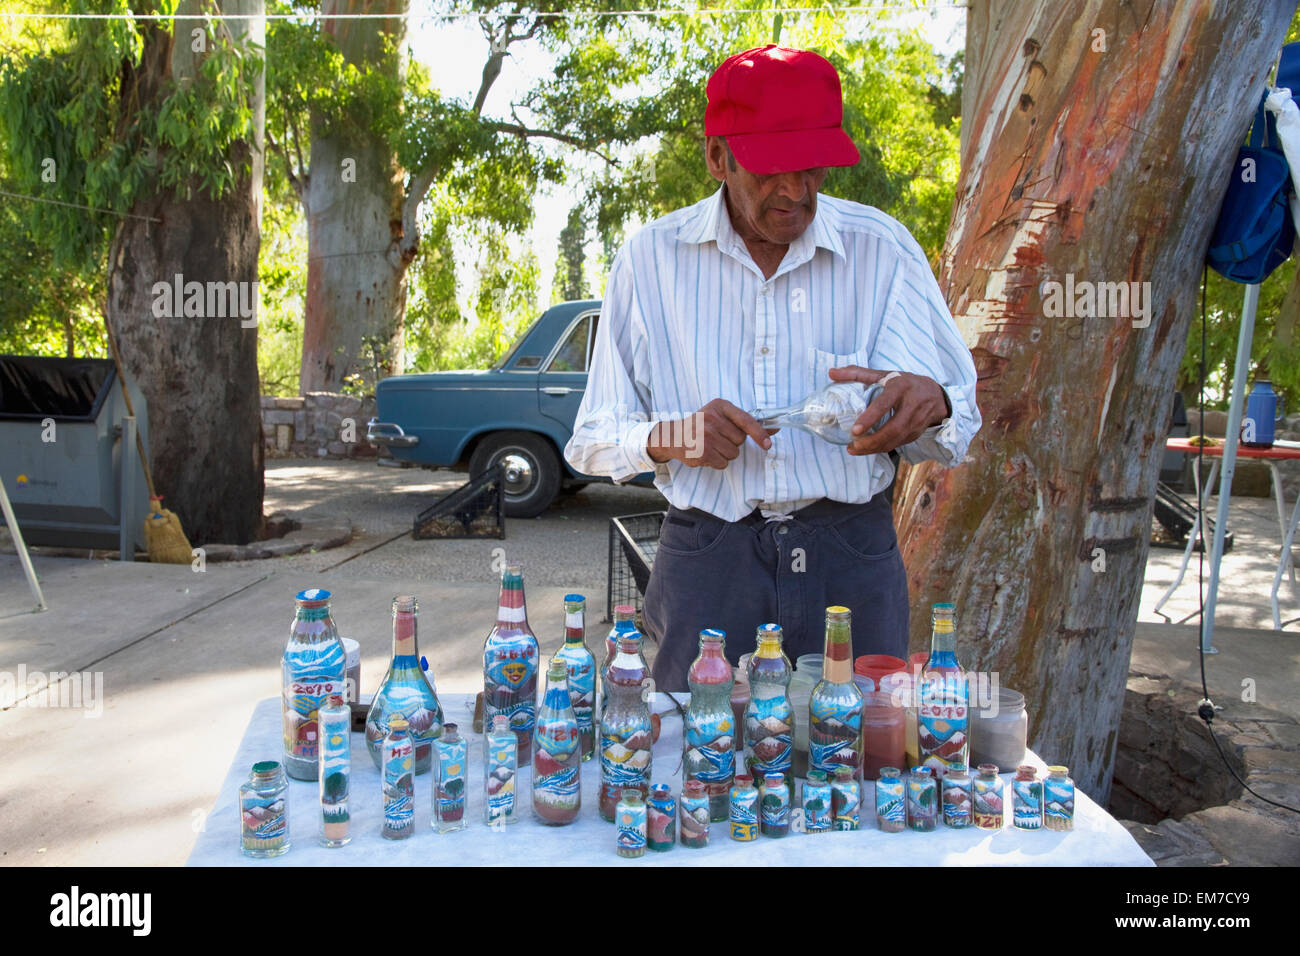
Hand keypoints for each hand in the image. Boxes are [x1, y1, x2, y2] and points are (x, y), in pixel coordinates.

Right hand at [647, 398, 776, 468]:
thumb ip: (747, 422)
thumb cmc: (702, 425)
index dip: (759, 434)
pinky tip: (705, 453)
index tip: (767, 444)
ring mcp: (706, 435)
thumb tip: (775, 429)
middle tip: (717, 437)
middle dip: (732, 443)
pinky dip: (717, 462)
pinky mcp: (702, 452)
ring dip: (725, 454)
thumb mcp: (721, 416)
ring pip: (733, 453)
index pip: (746, 420)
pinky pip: (723, 463)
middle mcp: (712, 418)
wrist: (673, 436)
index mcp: (720, 406)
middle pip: (740, 440)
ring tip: (710, 445)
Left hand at [828, 366, 949, 456]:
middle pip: (893, 428)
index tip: (855, 430)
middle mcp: (912, 405)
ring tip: (854, 449)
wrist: (937, 395)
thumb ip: (857, 373)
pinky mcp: (917, 433)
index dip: (870, 418)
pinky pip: (898, 444)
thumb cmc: (905, 383)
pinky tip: (867, 449)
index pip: (885, 404)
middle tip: (853, 444)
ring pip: (896, 440)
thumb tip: (831, 373)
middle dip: (872, 441)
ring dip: (874, 448)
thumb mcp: (884, 374)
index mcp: (901, 387)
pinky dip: (881, 449)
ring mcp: (917, 421)